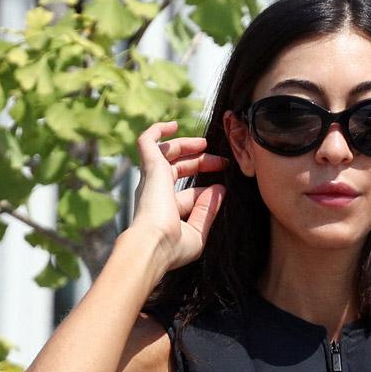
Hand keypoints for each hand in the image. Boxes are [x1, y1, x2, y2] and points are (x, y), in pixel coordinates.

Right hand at [131, 120, 228, 270]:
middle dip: (200, 163)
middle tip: (222, 162)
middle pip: (178, 170)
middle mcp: (155, 193)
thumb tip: (220, 190)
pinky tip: (172, 125)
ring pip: (166, 154)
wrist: (154, 245)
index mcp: (165, 211)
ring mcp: (151, 179)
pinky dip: (157, 131)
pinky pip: (147, 141)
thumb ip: (208, 211)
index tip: (223, 188)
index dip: (206, 192)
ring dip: (186, 145)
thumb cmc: (173, 247)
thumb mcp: (197, 232)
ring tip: (205, 143)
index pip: (187, 195)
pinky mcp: (150, 167)